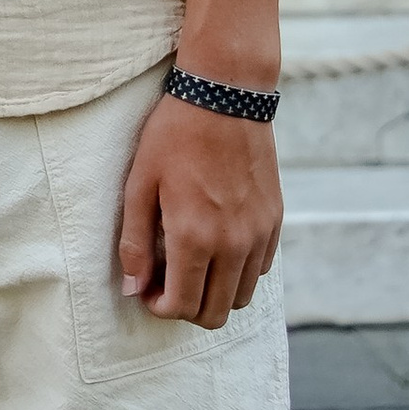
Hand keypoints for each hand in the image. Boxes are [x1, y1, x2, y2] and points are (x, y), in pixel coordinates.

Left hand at [116, 89, 281, 327]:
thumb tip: (133, 288)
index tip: (148, 291)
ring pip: (242, 297)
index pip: (184, 306)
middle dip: (186, 308)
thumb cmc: (174, 135)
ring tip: (191, 266)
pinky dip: (238, 273)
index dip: (160, 308)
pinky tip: (217, 246)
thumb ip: (135, 242)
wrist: (224, 96)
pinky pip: (260, 270)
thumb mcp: (140, 183)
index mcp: (195, 237)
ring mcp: (259, 235)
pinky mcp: (274, 222)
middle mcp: (233, 244)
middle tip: (166, 283)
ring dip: (214, 294)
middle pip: (216, 313)